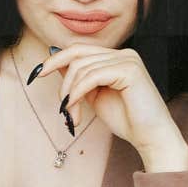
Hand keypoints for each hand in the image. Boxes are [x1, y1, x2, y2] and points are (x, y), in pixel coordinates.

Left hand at [39, 45, 187, 171]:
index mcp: (116, 57)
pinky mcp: (130, 70)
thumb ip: (77, 77)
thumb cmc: (125, 118)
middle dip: (61, 79)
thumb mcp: (93, 95)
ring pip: (81, 68)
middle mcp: (124, 54)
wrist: (150, 137)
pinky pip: (92, 77)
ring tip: (71, 115)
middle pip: (77, 55)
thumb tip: (53, 59)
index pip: (79, 49)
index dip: (56, 59)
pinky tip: (75, 109)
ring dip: (70, 95)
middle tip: (58, 105)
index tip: (37, 74)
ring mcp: (128, 59)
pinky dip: (77, 93)